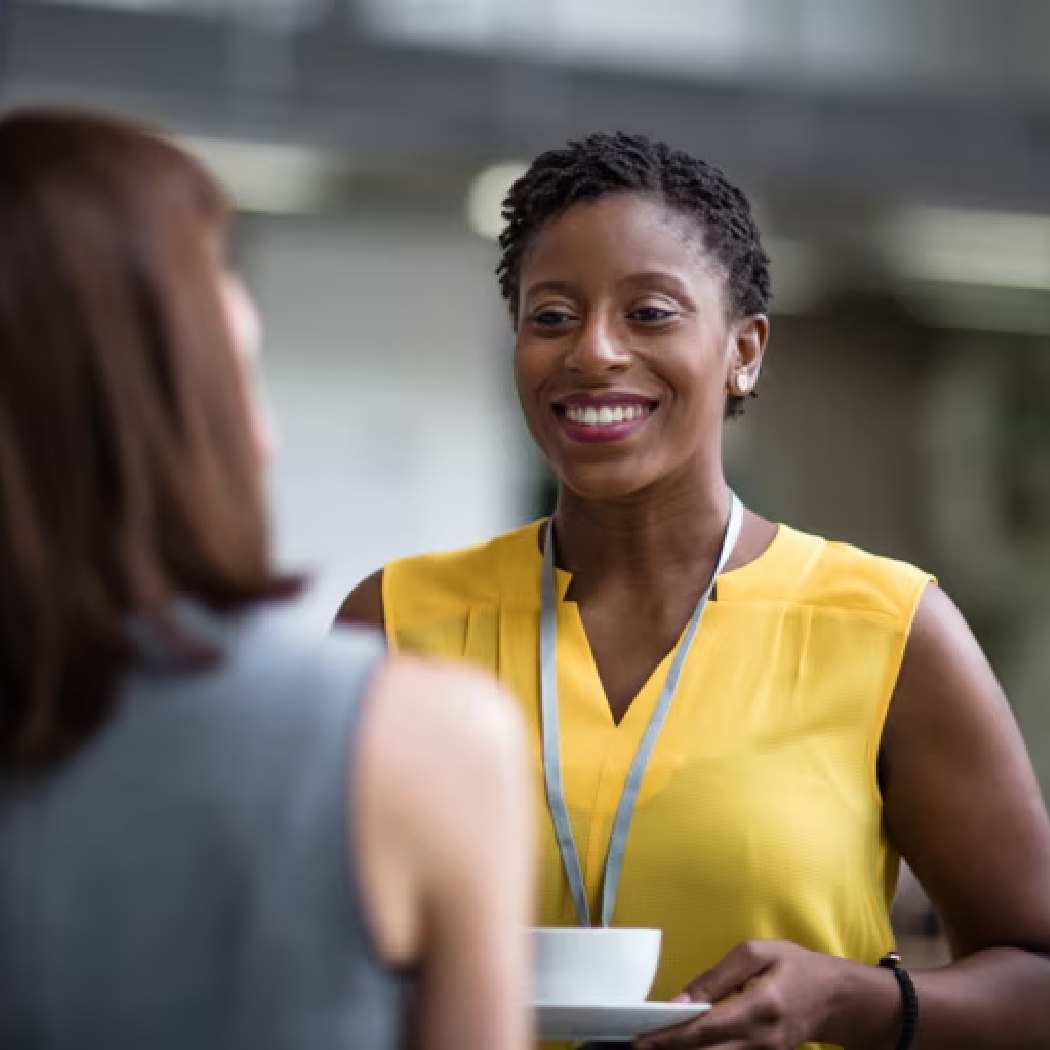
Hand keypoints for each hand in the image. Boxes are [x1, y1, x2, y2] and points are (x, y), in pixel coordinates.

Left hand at [635, 939, 890, 1049]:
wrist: (835, 998)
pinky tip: (683, 1046)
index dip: (672, 1036)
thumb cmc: (794, 966)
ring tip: (654, 1046)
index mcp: (760, 1007)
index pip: (706, 1028)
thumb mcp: (755, 954)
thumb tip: (681, 1000)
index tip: (643, 1037)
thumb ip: (716, 977)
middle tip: (637, 1045)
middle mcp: (761, 1039)